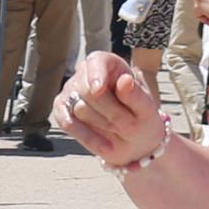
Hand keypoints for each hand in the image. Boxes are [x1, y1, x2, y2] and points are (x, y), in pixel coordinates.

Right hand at [52, 49, 163, 166]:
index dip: (96, 74)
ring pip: (78, 107)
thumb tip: (124, 80)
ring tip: (118, 130)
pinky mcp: (62, 109)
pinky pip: (67, 122)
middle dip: (108, 110)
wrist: (133, 139)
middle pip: (86, 89)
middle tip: (127, 123)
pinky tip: (105, 146)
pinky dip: (87, 136)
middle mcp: (86, 72)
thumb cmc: (141, 117)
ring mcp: (71, 90)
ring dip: (102, 123)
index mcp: (109, 64)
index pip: (97, 62)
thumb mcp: (146, 108)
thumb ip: (136, 94)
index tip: (98, 90)